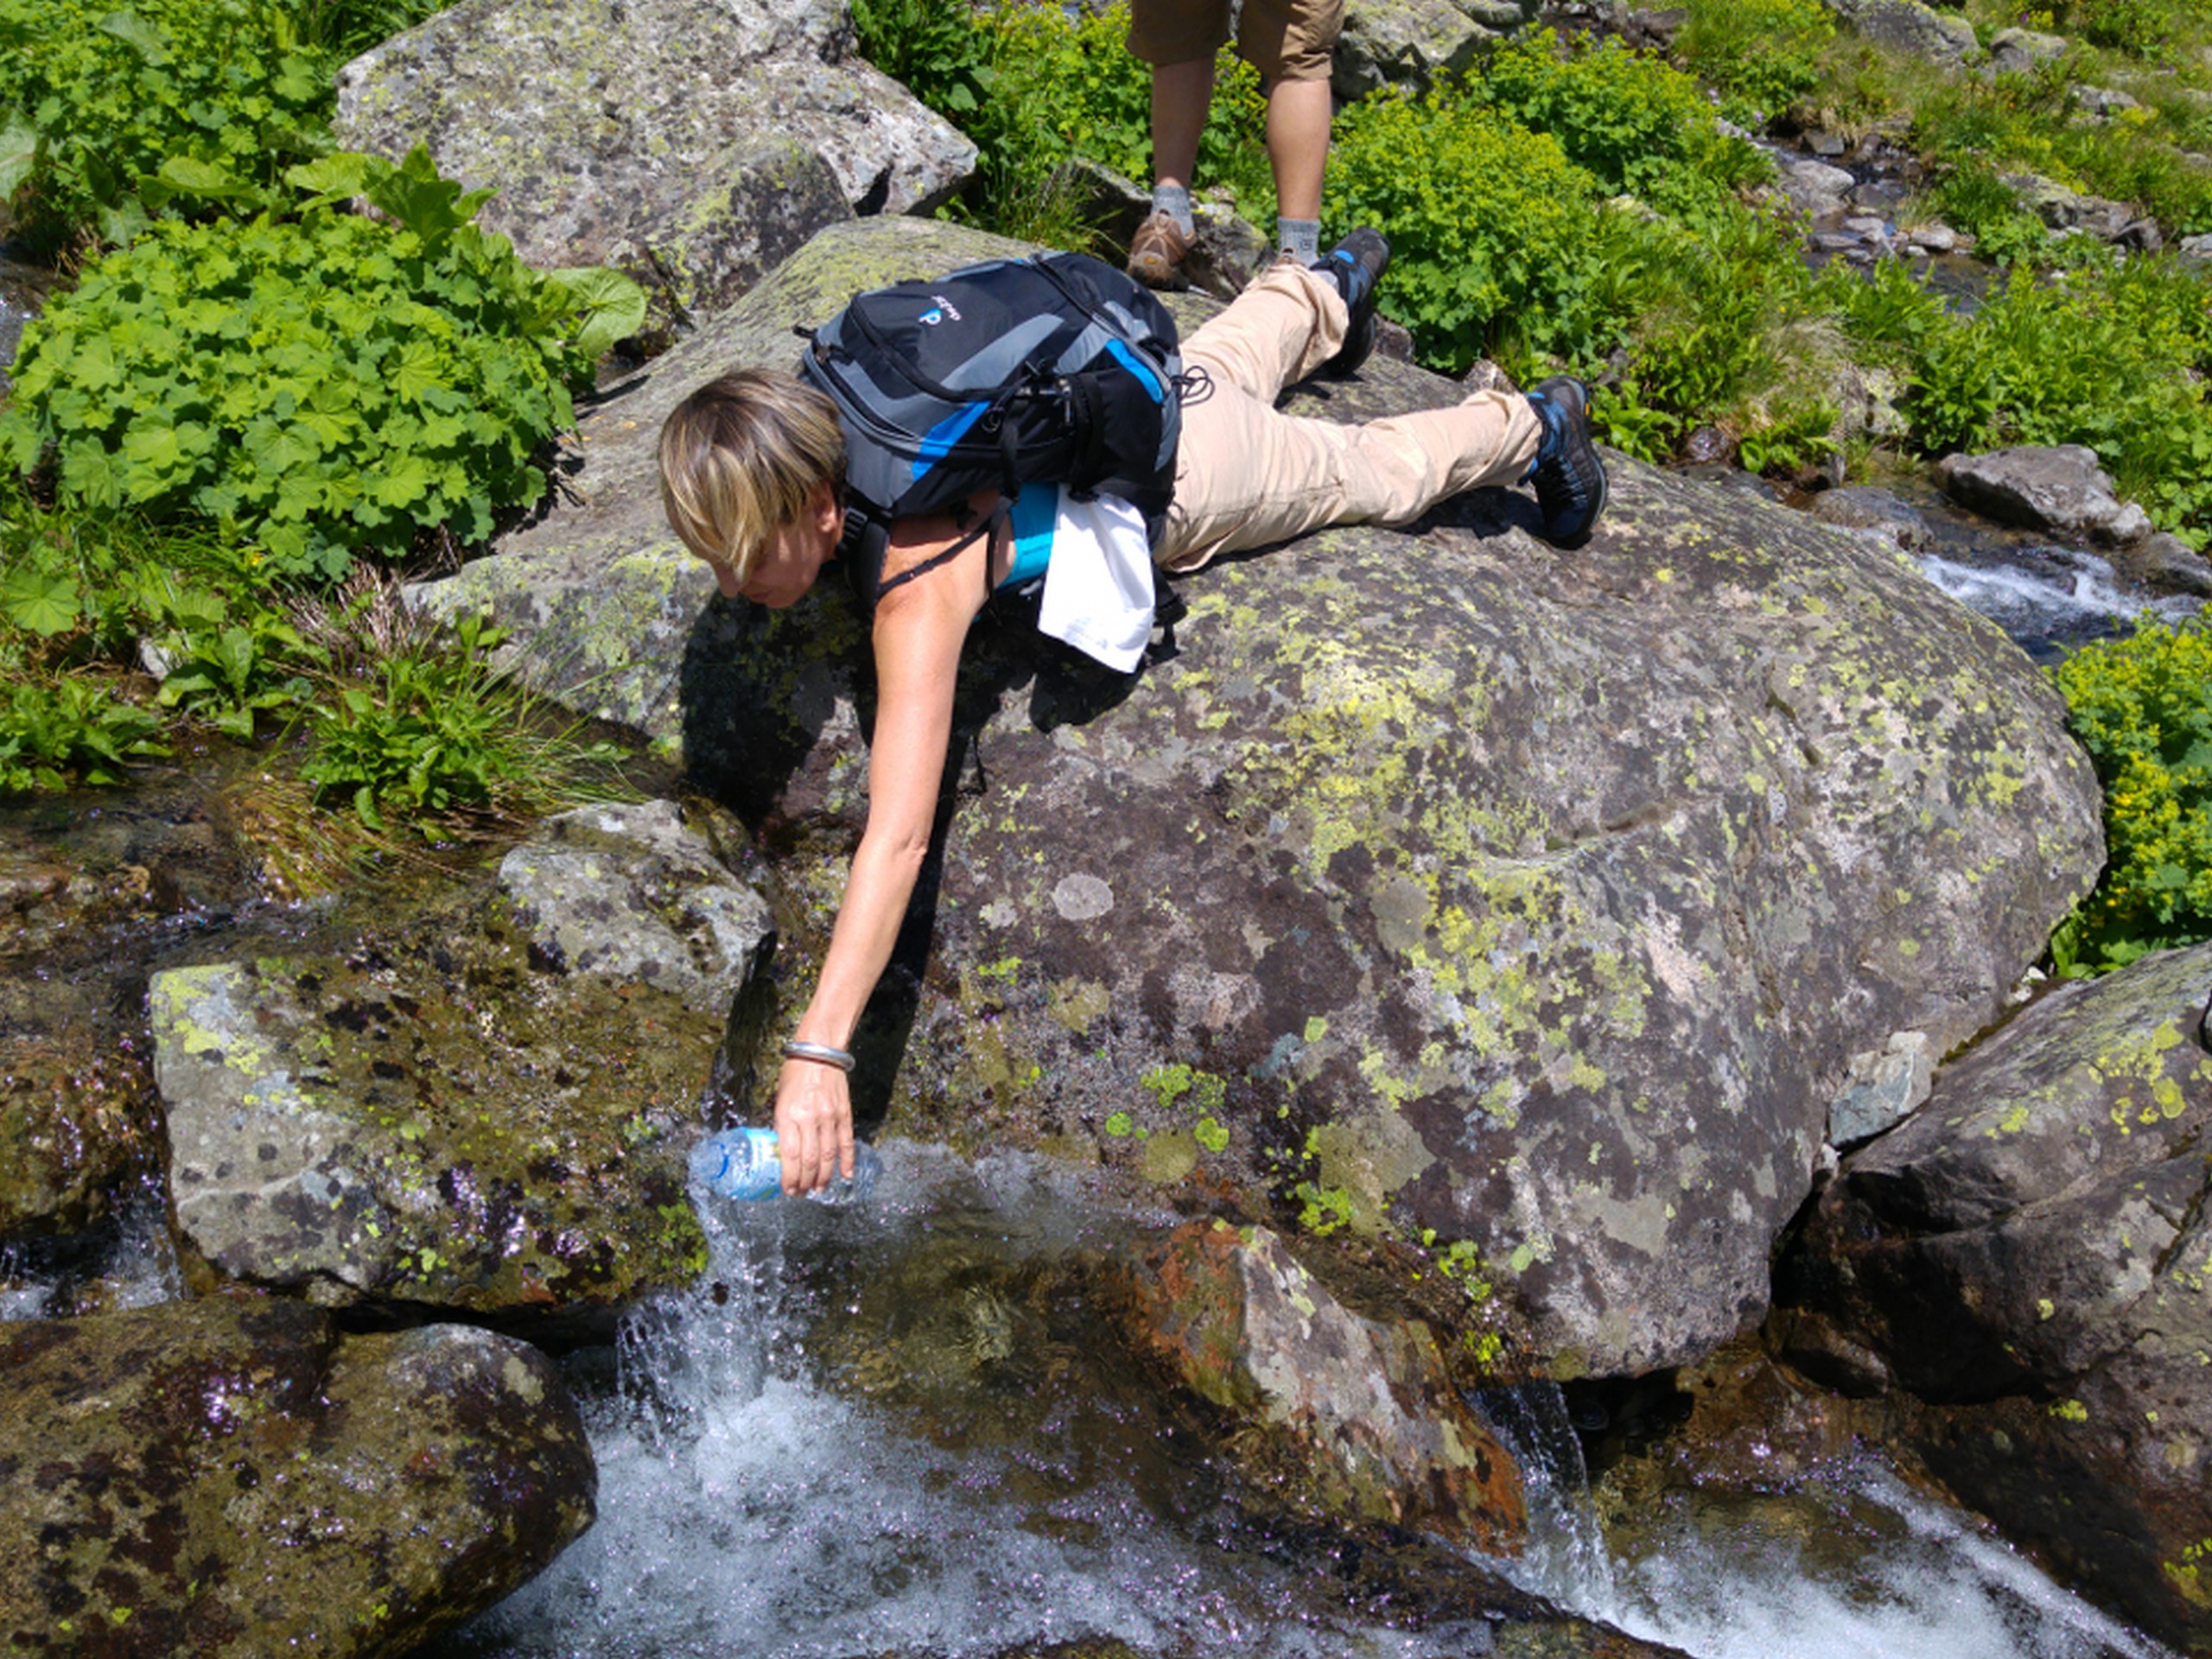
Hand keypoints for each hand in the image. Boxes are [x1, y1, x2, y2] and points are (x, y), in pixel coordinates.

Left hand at [772, 1058, 855, 1193]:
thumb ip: (783, 1126)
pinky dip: (846, 1162)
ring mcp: (829, 1117)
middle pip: (809, 1160)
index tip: (788, 1189)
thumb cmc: (794, 1074)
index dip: (790, 1177)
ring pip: (827, 1156)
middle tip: (801, 1193)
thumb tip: (784, 1152)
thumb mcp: (780, 1100)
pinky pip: (846, 1142)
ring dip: (822, 1177)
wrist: (819, 1053)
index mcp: (788, 1114)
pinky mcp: (844, 1114)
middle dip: (804, 1182)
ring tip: (817, 1189)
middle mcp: (809, 1118)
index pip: (790, 1155)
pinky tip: (845, 1176)